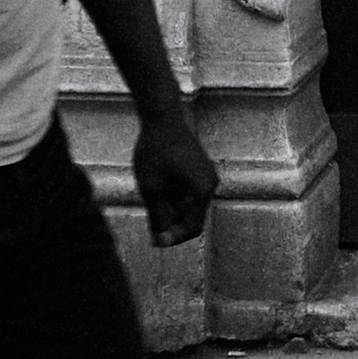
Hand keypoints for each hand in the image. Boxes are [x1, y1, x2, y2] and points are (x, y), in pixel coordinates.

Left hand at [132, 106, 219, 248]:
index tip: (154, 240)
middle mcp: (209, 184)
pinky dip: (172, 196)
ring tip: (150, 196)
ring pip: (187, 205)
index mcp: (203, 190)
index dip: (173, 238)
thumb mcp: (152, 188)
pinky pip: (187, 192)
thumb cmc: (155, 150)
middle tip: (148, 216)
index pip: (193, 228)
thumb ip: (159, 217)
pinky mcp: (198, 170)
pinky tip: (156, 185)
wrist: (161, 117)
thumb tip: (161, 241)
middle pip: (191, 217)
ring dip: (170, 209)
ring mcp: (205, 176)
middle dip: (170, 222)